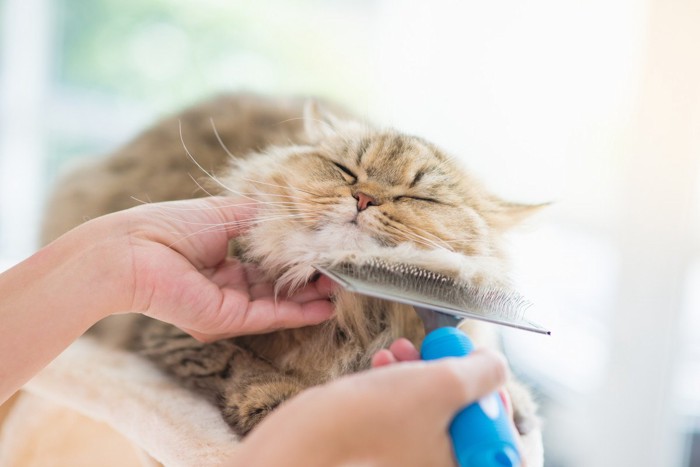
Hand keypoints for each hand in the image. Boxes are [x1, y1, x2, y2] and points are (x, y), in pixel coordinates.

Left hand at [80, 197, 334, 340]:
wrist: (133, 250)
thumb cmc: (170, 226)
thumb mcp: (224, 213)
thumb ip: (259, 217)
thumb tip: (292, 212)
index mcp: (222, 261)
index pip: (268, 264)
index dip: (296, 258)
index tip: (324, 250)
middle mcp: (228, 286)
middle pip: (277, 286)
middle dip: (309, 280)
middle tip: (341, 272)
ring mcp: (229, 305)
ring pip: (279, 303)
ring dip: (310, 298)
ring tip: (342, 287)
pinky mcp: (228, 319)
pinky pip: (270, 316)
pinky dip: (298, 312)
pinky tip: (324, 306)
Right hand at [373, 338, 526, 465]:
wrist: (309, 437)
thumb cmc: (372, 421)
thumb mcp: (443, 384)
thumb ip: (483, 372)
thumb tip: (495, 364)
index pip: (503, 443)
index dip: (496, 403)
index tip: (482, 376)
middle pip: (467, 420)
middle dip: (452, 376)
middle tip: (442, 352)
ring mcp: (409, 459)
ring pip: (432, 409)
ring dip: (421, 371)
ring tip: (403, 349)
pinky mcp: (384, 447)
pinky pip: (404, 412)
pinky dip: (398, 383)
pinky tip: (384, 361)